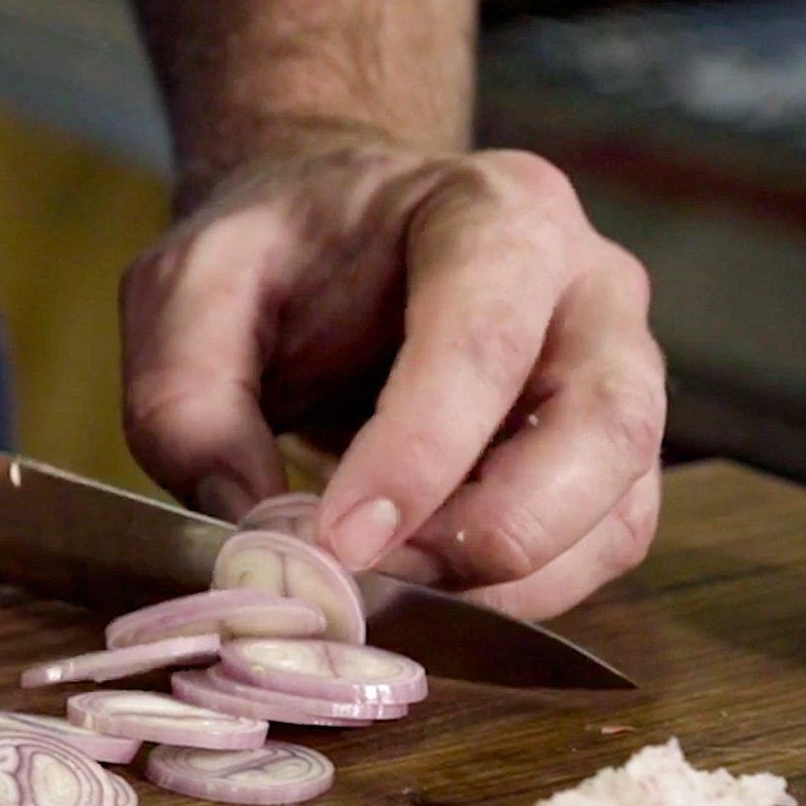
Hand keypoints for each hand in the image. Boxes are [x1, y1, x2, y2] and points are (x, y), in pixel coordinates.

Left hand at [121, 138, 664, 618]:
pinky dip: (520, 593)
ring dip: (504, 579)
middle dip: (487, 533)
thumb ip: (185, 401)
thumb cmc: (274, 257)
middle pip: (601, 427)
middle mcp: (590, 287)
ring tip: (384, 578)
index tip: (337, 542)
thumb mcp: (184, 292)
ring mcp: (621, 374)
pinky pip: (605, 549)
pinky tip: (426, 579)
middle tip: (368, 573)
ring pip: (617, 509)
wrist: (336, 237)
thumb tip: (259, 536)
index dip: (419, 454)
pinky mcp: (613, 459)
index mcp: (495, 213)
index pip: (486, 339)